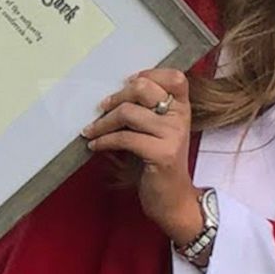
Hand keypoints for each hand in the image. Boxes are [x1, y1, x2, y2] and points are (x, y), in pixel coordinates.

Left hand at [81, 69, 202, 245]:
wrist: (173, 199)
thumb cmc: (159, 162)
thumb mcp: (159, 131)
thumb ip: (148, 110)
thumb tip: (115, 92)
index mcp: (182, 108)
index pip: (174, 77)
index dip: (149, 74)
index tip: (127, 84)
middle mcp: (181, 117)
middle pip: (144, 88)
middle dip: (116, 97)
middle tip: (101, 109)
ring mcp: (173, 135)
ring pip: (128, 113)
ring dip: (103, 122)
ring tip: (92, 131)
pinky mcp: (161, 154)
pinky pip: (124, 138)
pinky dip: (104, 140)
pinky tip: (95, 145)